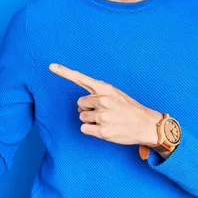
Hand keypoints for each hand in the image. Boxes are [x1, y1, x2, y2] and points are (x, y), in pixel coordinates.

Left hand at [48, 63, 162, 146]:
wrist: (146, 125)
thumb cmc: (129, 109)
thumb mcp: (116, 94)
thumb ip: (98, 94)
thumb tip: (80, 105)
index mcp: (105, 89)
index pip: (81, 78)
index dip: (64, 72)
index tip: (51, 66)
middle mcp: (102, 100)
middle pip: (79, 104)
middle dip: (88, 109)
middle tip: (103, 113)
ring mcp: (102, 116)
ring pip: (82, 117)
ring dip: (90, 120)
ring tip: (107, 121)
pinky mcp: (102, 131)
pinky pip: (84, 129)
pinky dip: (91, 130)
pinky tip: (104, 130)